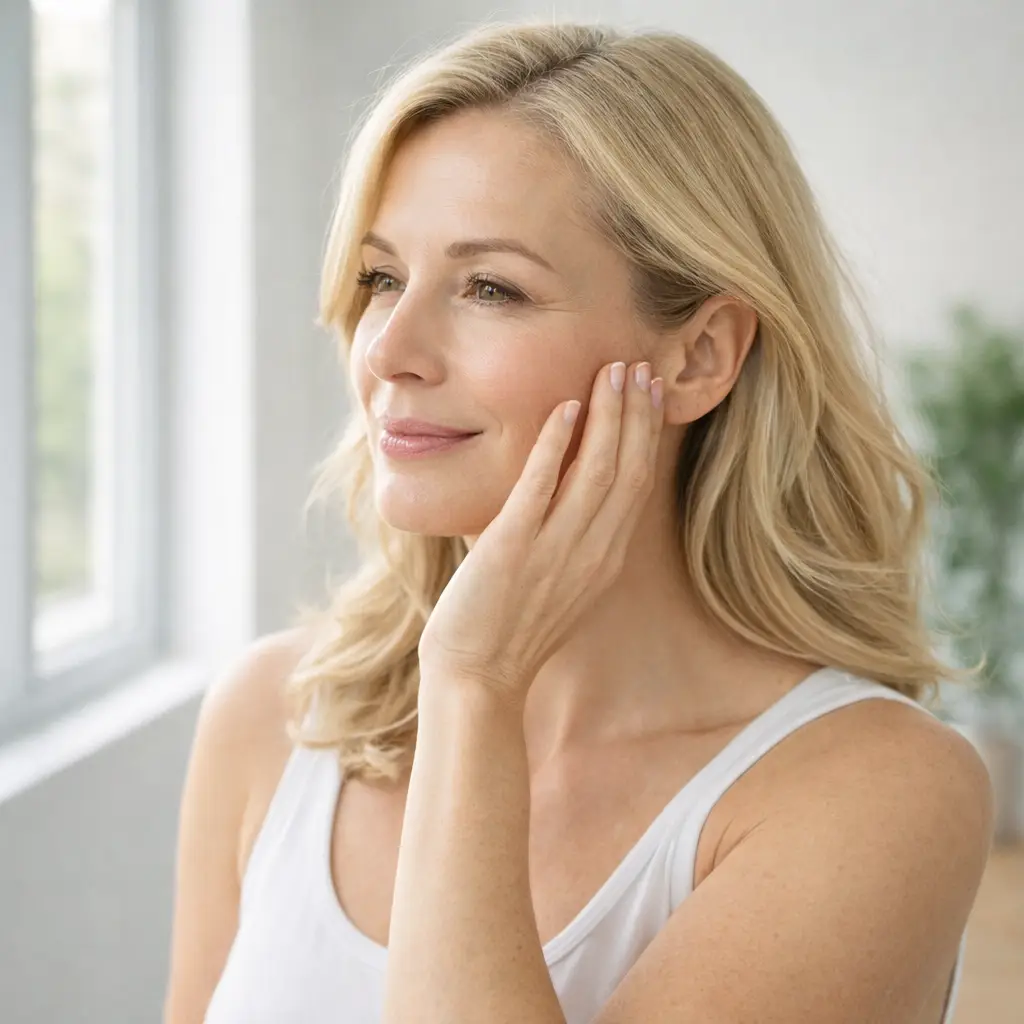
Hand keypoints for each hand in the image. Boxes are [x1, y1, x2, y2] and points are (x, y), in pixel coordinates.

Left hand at [417, 360, 665, 710]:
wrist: (478, 678)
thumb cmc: (511, 632)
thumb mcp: (562, 586)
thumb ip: (577, 543)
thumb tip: (576, 501)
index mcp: (604, 560)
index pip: (638, 485)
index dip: (646, 435)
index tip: (649, 394)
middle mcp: (591, 552)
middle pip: (628, 470)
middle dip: (636, 414)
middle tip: (640, 367)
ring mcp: (555, 550)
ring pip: (597, 471)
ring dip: (607, 417)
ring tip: (612, 371)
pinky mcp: (514, 548)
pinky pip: (541, 487)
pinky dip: (556, 445)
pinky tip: (564, 408)